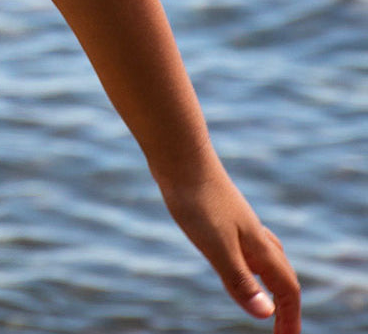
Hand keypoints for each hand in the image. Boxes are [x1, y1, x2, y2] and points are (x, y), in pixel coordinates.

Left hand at [155, 160, 300, 332]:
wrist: (179, 153)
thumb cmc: (197, 199)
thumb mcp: (217, 246)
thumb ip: (240, 280)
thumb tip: (266, 315)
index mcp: (259, 246)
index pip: (287, 288)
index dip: (290, 317)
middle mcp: (254, 234)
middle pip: (282, 274)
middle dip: (286, 305)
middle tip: (282, 330)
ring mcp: (238, 222)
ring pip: (266, 256)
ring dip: (272, 282)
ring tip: (267, 299)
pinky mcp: (219, 213)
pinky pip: (246, 244)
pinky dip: (251, 261)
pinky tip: (236, 257)